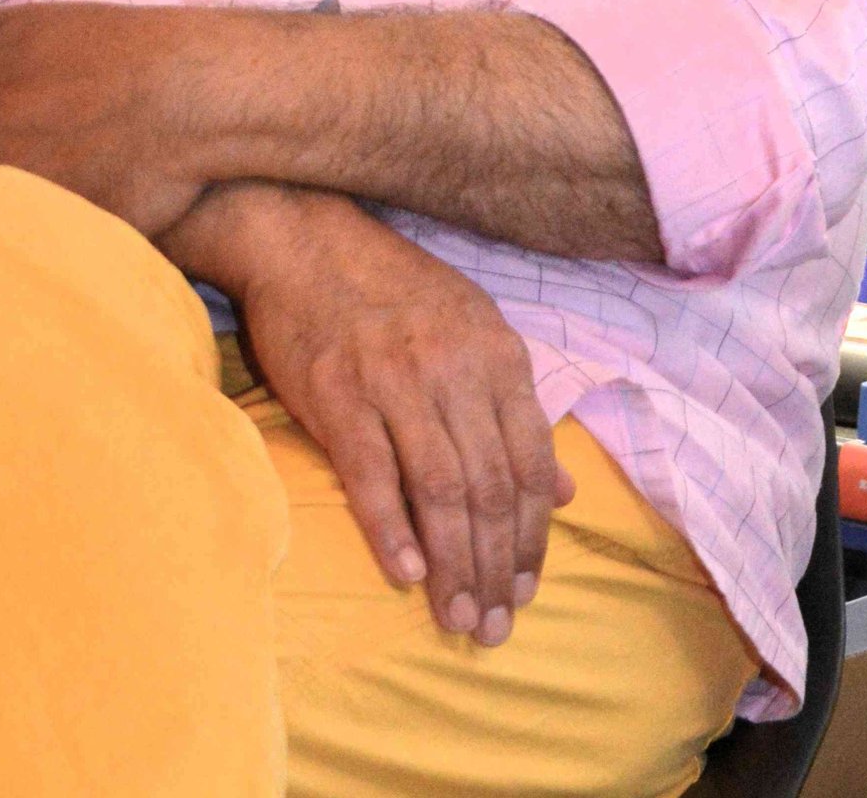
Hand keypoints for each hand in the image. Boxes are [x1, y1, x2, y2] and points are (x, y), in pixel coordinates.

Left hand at [0, 0, 210, 236]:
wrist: (184, 92)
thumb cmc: (99, 49)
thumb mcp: (12, 25)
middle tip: (16, 162)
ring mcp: (17, 222)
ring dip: (0, 218)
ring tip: (49, 184)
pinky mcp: (62, 251)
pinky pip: (35, 254)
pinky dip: (44, 238)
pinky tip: (76, 205)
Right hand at [160, 182, 573, 647]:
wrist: (304, 239)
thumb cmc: (392, 292)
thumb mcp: (471, 331)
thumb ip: (514, 411)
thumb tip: (562, 492)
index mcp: (494, 351)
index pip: (529, 462)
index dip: (533, 536)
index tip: (527, 590)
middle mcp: (453, 366)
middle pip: (489, 486)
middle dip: (497, 568)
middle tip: (493, 628)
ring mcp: (395, 378)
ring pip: (441, 489)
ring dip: (454, 564)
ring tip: (457, 616)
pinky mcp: (338, 393)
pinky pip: (372, 473)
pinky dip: (392, 528)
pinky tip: (407, 573)